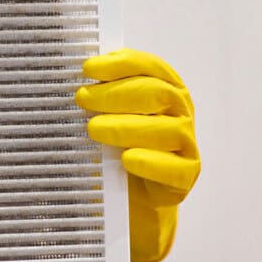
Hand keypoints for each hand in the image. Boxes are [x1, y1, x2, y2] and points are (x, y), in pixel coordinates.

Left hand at [74, 48, 200, 261]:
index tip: (88, 69)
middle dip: (116, 93)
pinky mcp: (185, 176)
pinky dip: (149, 161)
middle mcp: (180, 112)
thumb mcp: (107, 116)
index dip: (120, 63)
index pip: (150, 67)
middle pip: (157, 93)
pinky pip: (174, 169)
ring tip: (94, 129)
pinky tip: (126, 159)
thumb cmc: (117, 147)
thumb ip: (100, 96)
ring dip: (126, 126)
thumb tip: (75, 80)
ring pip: (166, 129)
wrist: (131, 198)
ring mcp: (186, 144)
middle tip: (83, 98)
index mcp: (165, 88)